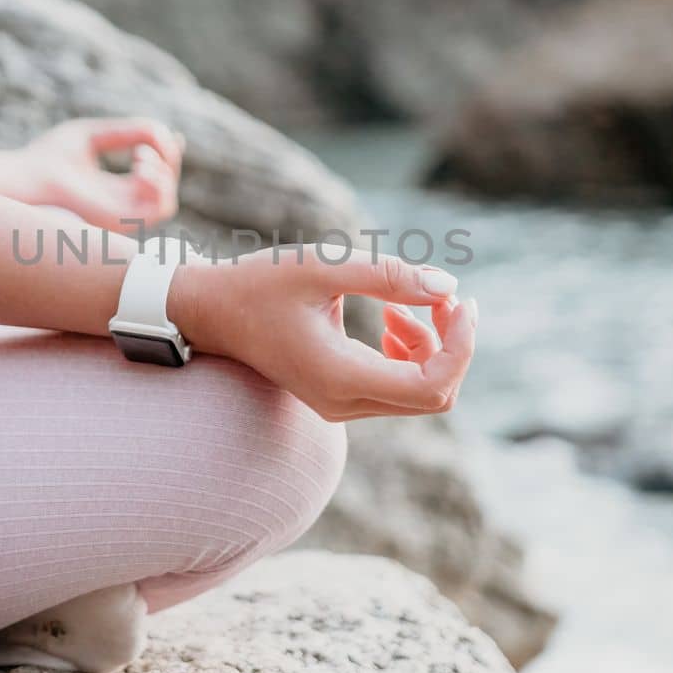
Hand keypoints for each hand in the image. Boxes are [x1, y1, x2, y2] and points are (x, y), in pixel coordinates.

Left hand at [3, 118, 183, 229]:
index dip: (167, 156)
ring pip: (166, 203)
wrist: (26, 177)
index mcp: (112, 191)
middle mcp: (119, 208)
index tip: (167, 133)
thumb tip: (159, 131)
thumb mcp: (91, 135)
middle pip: (164, 188)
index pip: (152, 179)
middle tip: (146, 142)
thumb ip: (126, 132)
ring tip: (139, 156)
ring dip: (164, 174)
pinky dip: (159, 185)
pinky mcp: (120, 222)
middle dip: (166, 160)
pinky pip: (160, 210)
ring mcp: (120, 218)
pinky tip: (139, 166)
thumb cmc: (47, 158)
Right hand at [170, 249, 476, 421]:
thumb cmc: (260, 284)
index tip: (462, 300)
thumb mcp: (323, 266)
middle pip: (434, 395)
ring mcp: (341, 406)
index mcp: (340, 376)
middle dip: (453, 345)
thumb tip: (448, 286)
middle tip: (446, 296)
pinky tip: (395, 319)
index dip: (461, 346)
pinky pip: (398, 389)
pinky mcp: (340, 397)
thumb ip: (388, 276)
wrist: (211, 312)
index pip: (432, 385)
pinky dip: (411, 355)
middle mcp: (343, 403)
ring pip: (419, 394)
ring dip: (432, 348)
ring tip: (411, 302)